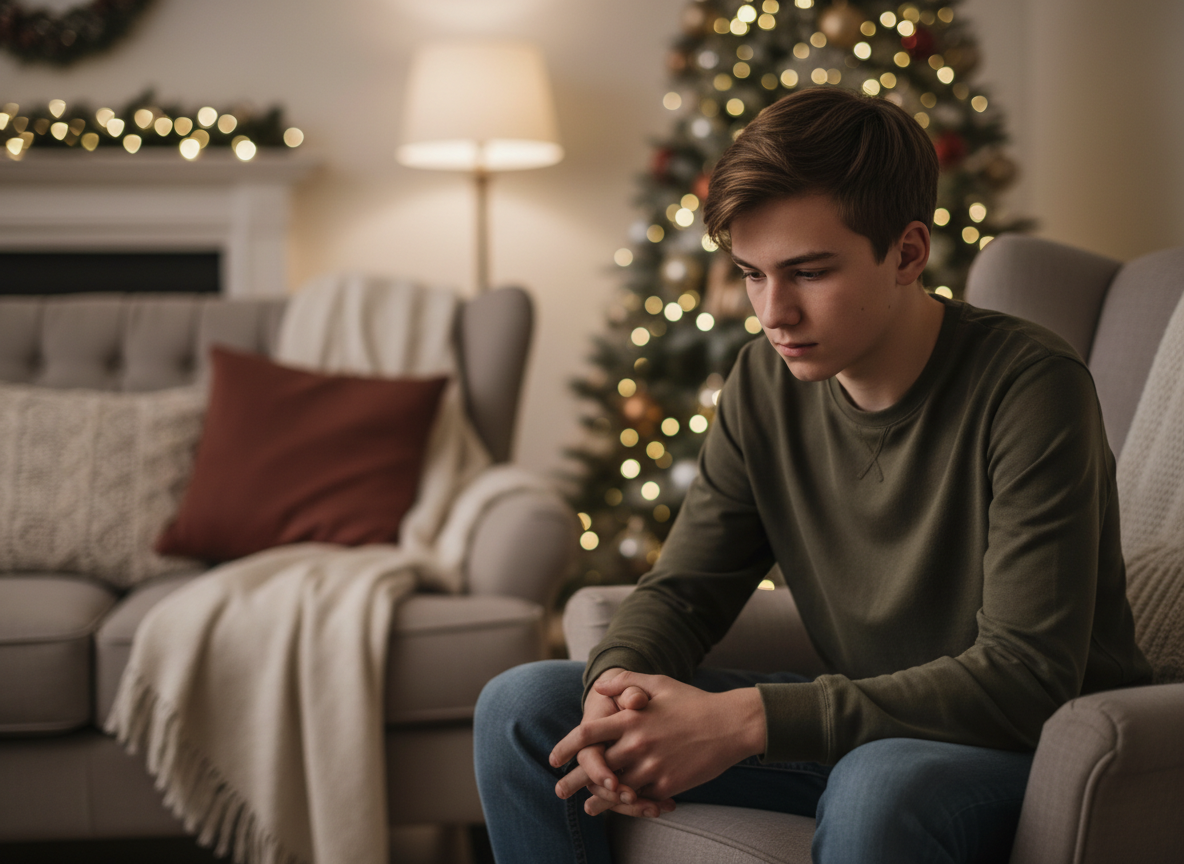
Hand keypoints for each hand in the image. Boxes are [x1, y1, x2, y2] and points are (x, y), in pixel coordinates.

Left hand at [551, 671, 766, 815]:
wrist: (730, 724)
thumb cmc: (692, 701)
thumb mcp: (658, 683)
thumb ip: (626, 682)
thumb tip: (598, 685)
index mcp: (631, 718)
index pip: (587, 735)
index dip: (565, 747)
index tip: (553, 759)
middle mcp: (637, 743)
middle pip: (594, 767)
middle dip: (574, 781)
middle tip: (559, 790)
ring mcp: (652, 766)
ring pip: (616, 789)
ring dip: (599, 799)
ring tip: (588, 806)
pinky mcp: (668, 784)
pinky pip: (641, 798)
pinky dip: (630, 804)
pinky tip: (622, 807)